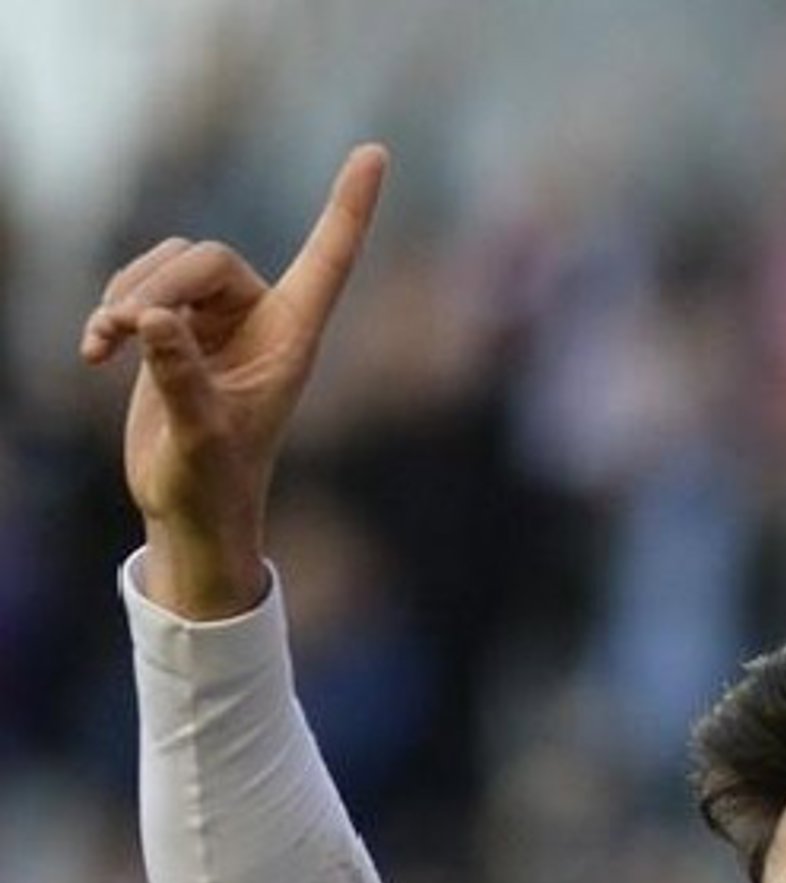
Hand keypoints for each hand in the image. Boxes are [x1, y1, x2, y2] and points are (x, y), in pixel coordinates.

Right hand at [78, 142, 388, 618]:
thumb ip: (182, 380)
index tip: (375, 151)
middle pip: (206, 258)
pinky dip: (113, 310)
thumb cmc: (212, 487)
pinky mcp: (176, 329)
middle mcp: (260, 321)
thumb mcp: (200, 439)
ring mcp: (216, 322)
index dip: (348, 207)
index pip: (327, 261)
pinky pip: (141, 285)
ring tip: (101, 345)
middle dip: (158, 284)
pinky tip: (94, 352)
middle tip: (121, 328)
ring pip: (168, 266)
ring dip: (126, 296)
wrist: (190, 512)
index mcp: (292, 341)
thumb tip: (152, 319)